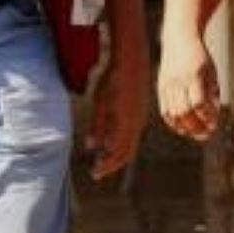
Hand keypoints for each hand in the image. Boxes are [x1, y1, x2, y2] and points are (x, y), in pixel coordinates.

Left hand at [87, 48, 147, 180]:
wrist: (132, 59)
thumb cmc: (113, 78)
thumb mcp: (100, 101)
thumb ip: (97, 125)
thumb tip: (91, 146)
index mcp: (126, 123)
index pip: (118, 154)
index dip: (106, 166)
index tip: (94, 173)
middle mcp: (137, 124)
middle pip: (127, 153)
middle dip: (112, 164)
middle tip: (97, 170)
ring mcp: (141, 117)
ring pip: (131, 144)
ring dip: (117, 154)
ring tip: (102, 157)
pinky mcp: (141, 111)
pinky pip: (133, 134)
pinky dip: (122, 143)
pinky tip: (111, 139)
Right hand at [157, 28, 220, 141]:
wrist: (179, 39)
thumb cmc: (200, 58)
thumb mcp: (211, 73)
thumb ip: (212, 95)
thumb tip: (212, 119)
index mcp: (194, 75)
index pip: (198, 103)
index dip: (207, 116)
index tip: (215, 123)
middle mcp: (178, 81)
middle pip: (184, 111)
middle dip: (196, 127)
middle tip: (207, 134)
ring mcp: (167, 85)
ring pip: (173, 114)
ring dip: (185, 128)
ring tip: (197, 133)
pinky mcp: (160, 88)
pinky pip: (165, 111)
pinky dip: (174, 123)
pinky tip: (184, 128)